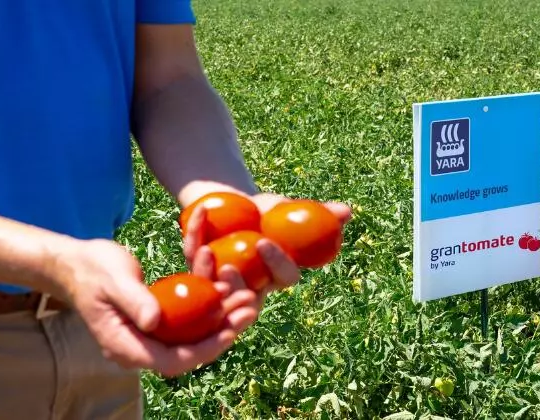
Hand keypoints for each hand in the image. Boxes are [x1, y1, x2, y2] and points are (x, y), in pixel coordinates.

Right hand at [55, 238, 258, 376]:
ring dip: (221, 320)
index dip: (203, 350)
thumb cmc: (92, 269)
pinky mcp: (155, 322)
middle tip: (250, 310)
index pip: (172, 361)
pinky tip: (227, 290)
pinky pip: (187, 322)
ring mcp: (148, 336)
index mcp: (126, 347)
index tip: (229, 332)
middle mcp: (140, 347)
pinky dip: (208, 309)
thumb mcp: (114, 280)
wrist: (77, 263)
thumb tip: (154, 321)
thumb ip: (134, 301)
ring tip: (248, 299)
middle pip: (189, 351)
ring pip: (192, 337)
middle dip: (223, 333)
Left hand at [182, 192, 351, 304]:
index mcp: (277, 275)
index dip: (277, 263)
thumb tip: (348, 210)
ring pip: (214, 286)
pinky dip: (194, 233)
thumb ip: (318, 212)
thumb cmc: (264, 212)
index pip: (284, 277)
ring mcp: (220, 280)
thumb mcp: (288, 209)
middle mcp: (250, 285)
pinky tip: (198, 215)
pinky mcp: (196, 267)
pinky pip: (192, 256)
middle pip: (246, 295)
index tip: (265, 242)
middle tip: (229, 268)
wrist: (230, 203)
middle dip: (237, 286)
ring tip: (207, 252)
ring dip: (208, 271)